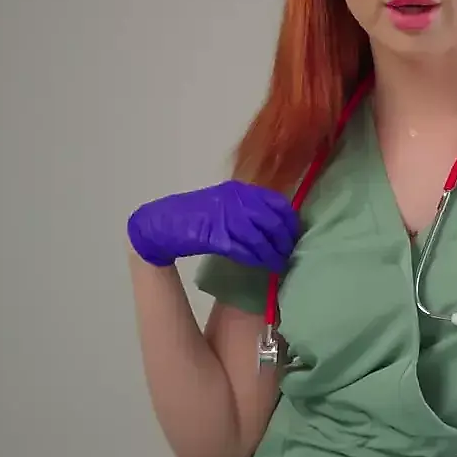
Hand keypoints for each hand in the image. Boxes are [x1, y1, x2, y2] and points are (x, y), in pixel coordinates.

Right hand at [126, 180, 298, 271]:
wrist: (162, 224)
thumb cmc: (193, 215)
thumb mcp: (224, 204)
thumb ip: (246, 210)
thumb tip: (272, 224)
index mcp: (239, 190)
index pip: (277, 202)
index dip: (289, 221)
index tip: (294, 234)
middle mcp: (235, 200)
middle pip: (272, 222)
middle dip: (284, 240)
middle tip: (288, 253)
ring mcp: (225, 217)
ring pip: (259, 238)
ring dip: (271, 254)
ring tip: (278, 264)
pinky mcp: (214, 236)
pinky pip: (242, 249)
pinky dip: (255, 259)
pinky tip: (261, 266)